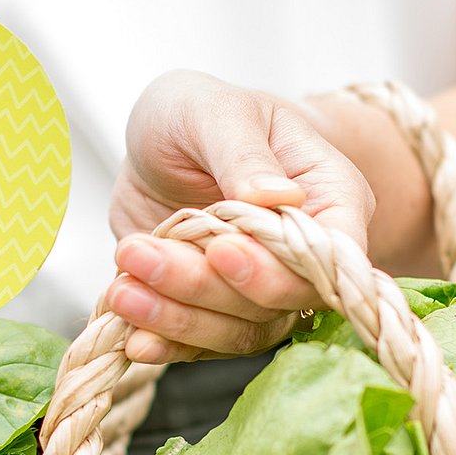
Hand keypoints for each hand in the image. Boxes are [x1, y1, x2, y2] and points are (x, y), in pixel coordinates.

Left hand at [108, 71, 374, 362]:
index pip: (332, 256)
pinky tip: (132, 337)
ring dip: (178, 318)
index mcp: (330, 197)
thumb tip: (273, 197)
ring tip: (123, 291)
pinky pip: (203, 342)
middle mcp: (303, 255)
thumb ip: (243, 152)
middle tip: (144, 255)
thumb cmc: (203, 112)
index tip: (221, 249)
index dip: (281, 266)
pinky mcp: (215, 307)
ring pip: (238, 329)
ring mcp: (259, 287)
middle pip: (277, 301)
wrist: (165, 139)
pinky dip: (168, 343)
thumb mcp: (215, 111)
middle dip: (207, 287)